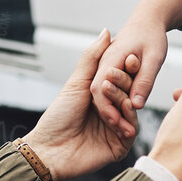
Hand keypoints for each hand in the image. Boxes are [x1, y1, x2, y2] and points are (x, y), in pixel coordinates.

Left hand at [24, 28, 133, 180]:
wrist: (49, 149)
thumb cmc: (58, 116)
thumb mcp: (77, 83)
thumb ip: (93, 58)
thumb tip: (106, 31)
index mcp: (101, 97)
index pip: (121, 80)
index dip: (125, 70)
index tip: (130, 58)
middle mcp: (111, 111)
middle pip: (128, 94)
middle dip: (126, 85)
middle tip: (120, 78)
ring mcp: (116, 129)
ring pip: (131, 111)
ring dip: (125, 101)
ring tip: (117, 96)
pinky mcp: (119, 146)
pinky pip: (131, 131)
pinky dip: (128, 120)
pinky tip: (122, 113)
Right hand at [90, 0, 181, 125]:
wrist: (150, 17)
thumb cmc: (152, 34)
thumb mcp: (153, 57)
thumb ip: (144, 80)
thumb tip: (137, 104)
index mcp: (110, 59)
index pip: (100, 89)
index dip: (108, 109)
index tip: (120, 125)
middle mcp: (104, 65)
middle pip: (100, 95)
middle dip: (111, 115)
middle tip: (125, 132)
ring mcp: (107, 68)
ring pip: (105, 95)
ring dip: (115, 111)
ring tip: (127, 129)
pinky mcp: (113, 72)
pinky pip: (112, 91)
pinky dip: (119, 103)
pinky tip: (130, 116)